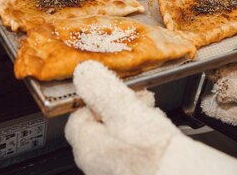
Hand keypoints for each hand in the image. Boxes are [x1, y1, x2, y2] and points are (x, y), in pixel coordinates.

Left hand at [65, 61, 236, 174]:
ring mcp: (114, 171)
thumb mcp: (125, 110)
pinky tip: (159, 134)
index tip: (116, 89)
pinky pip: (132, 150)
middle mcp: (95, 164)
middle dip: (119, 107)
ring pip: (118, 136)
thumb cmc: (154, 152)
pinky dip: (143, 138)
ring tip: (152, 115)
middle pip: (99, 125)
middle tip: (139, 100)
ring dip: (133, 120)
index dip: (98, 97)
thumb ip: (101, 89)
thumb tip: (84, 72)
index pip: (78, 115)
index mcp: (87, 147)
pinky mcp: (135, 172)